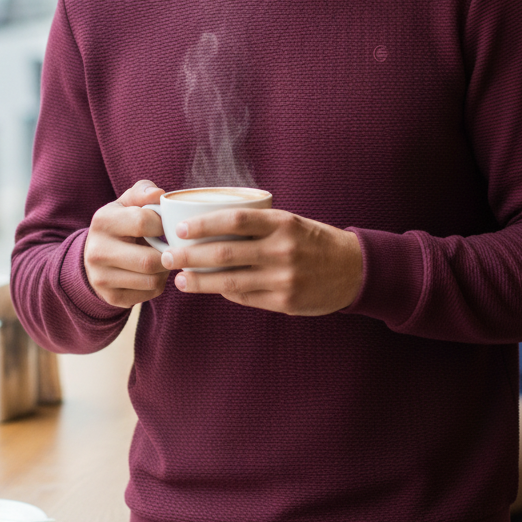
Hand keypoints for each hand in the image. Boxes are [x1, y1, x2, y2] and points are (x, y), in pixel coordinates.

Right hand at [84, 180, 167, 307]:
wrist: (94, 255)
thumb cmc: (121, 223)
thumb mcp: (127, 203)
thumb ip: (143, 192)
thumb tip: (159, 194)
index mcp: (103, 221)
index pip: (143, 222)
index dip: (163, 224)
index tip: (166, 225)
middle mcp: (97, 251)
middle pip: (149, 260)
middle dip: (168, 254)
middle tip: (172, 247)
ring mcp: (102, 277)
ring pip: (152, 280)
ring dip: (166, 270)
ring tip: (163, 259)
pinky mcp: (112, 297)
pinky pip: (150, 293)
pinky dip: (159, 283)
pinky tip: (153, 273)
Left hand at [162, 208, 363, 315]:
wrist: (354, 270)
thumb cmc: (314, 241)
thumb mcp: (290, 223)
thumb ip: (257, 226)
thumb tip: (212, 231)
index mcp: (282, 223)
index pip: (234, 220)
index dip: (203, 224)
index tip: (180, 229)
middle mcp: (282, 250)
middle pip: (224, 252)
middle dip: (189, 256)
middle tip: (168, 256)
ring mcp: (283, 278)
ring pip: (230, 281)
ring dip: (200, 281)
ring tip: (180, 280)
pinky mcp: (285, 302)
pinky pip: (246, 298)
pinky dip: (226, 293)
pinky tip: (212, 289)